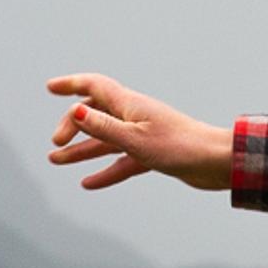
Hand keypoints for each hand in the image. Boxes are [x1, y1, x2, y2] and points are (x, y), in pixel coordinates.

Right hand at [45, 73, 235, 192]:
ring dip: (81, 150)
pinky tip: (88, 183)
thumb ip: (104, 128)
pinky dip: (105, 171)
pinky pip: (122, 161)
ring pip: (106, 141)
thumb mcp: (135, 140)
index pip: (94, 87)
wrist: (217, 164)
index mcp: (130, 105)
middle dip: (72, 126)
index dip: (71, 84)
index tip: (50, 87)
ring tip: (56, 160)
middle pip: (96, 115)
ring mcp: (144, 136)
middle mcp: (135, 116)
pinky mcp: (153, 155)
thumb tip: (75, 111)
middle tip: (56, 145)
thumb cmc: (180, 147)